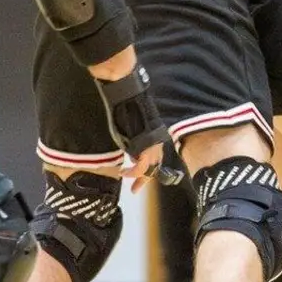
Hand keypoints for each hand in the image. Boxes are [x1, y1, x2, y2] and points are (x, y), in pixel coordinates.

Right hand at [98, 68, 178, 182]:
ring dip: (139, 176)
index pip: (157, 157)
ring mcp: (152, 143)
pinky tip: (124, 172)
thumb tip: (131, 147)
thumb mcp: (132, 124)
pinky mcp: (145, 145)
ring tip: (126, 179)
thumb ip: (134, 137)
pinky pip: (142, 165)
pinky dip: (133, 172)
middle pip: (155, 165)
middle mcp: (157, 140)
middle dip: (146, 178)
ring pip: (150, 167)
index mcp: (156, 135)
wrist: (127, 93)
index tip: (141, 176)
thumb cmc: (126, 104)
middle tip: (135, 189)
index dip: (150, 168)